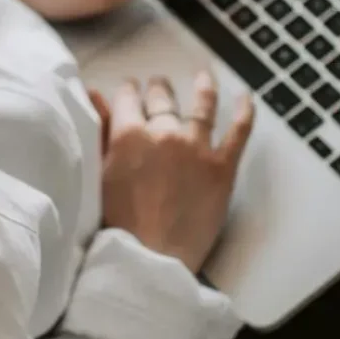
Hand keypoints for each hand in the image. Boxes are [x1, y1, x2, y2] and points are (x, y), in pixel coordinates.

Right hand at [96, 72, 253, 274]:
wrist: (149, 260)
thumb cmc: (118, 224)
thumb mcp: (99, 173)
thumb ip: (99, 131)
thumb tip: (94, 95)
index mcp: (128, 134)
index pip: (129, 98)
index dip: (129, 92)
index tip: (131, 90)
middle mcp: (164, 133)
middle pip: (162, 98)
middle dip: (159, 90)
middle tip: (158, 86)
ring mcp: (196, 148)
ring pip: (201, 106)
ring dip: (202, 88)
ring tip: (202, 78)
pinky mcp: (222, 168)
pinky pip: (238, 132)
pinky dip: (244, 111)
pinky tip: (245, 98)